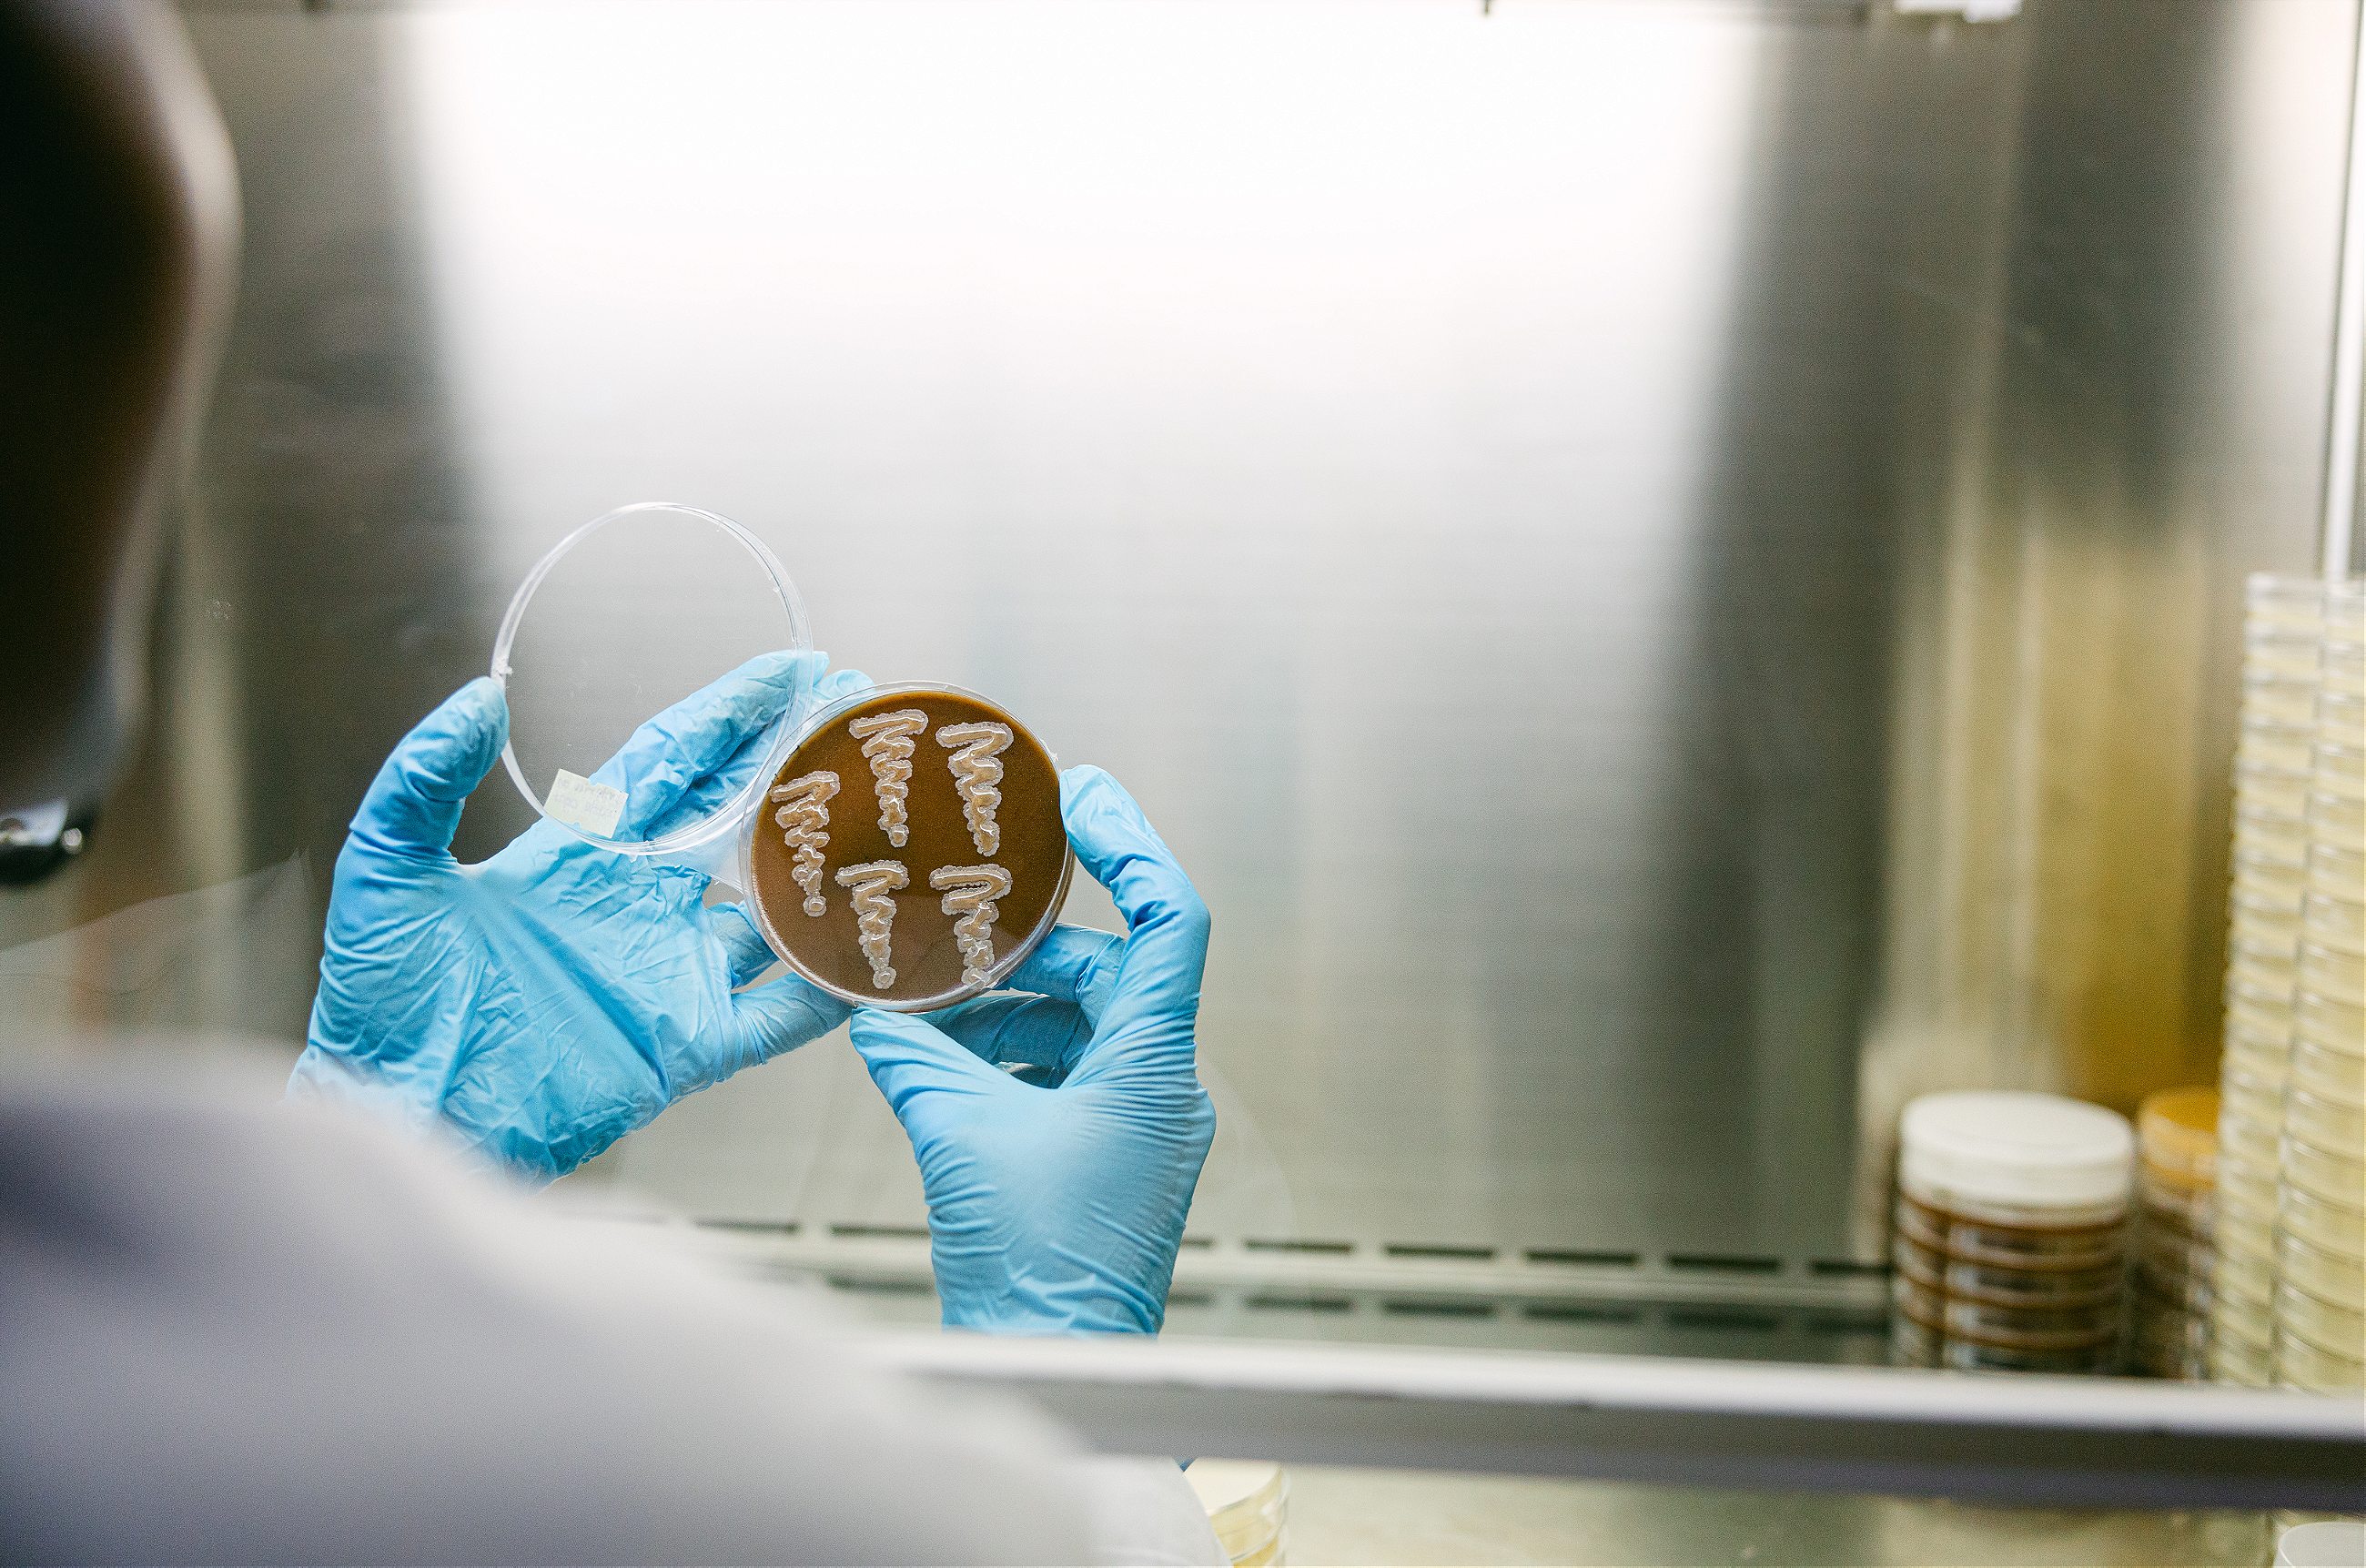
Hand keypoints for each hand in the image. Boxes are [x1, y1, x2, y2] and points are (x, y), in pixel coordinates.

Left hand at [290, 651, 865, 1181]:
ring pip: (776, 910)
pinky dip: (830, 988)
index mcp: (578, 854)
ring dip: (830, 869)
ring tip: (894, 823)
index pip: (674, 762)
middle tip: (865, 722)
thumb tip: (478, 695)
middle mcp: (638, 905)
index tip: (794, 671)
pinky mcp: (686, 1044)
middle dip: (803, 768)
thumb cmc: (381, 1003)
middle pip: (741, 819)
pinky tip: (881, 957)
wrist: (396, 1115)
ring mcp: (669, 973)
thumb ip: (425, 778)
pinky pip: (779, 1013)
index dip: (733, 714)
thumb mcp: (387, 871)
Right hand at [850, 766, 1214, 1335]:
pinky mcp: (1109, 1156)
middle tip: (953, 928)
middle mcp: (1160, 1088)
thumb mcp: (960, 1138)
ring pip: (1078, 1025)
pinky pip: (1063, 1074)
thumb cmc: (1038, 1274)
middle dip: (1023, 951)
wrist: (1055, 1367)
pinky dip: (1006, 1058)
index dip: (1132, 848)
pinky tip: (941, 1062)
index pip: (1170, 922)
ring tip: (928, 1008)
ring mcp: (1140, 1125)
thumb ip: (917, 1059)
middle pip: (1106, 972)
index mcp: (1153, 1067)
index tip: (1083, 801)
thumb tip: (877, 1014)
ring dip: (1004, 1010)